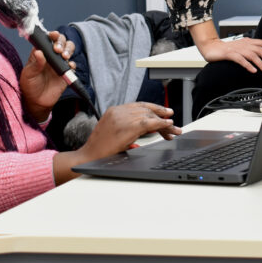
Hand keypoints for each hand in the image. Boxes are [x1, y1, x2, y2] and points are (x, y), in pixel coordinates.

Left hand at [19, 30, 74, 121]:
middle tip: (58, 50)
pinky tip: (68, 67)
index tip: (53, 35)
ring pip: (68, 50)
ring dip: (69, 50)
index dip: (52, 35)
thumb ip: (35, 64)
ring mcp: (59, 64)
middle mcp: (50, 56)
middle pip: (61, 42)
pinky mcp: (65, 73)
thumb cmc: (29, 86)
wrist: (36, 102)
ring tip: (65, 57)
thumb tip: (39, 52)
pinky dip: (72, 64)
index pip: (47, 39)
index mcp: (40, 53)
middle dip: (62, 42)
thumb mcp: (28, 74)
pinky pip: (72, 65)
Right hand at [53, 102, 181, 183]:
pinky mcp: (127, 127)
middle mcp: (119, 111)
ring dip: (163, 123)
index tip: (164, 113)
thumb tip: (145, 127)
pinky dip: (160, 124)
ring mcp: (123, 118)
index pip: (139, 106)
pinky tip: (168, 126)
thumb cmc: (100, 148)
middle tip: (172, 120)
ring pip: (149, 116)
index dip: (153, 109)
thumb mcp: (112, 131)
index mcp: (115, 110)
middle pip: (146, 109)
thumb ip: (126, 125)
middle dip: (161, 115)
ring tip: (173, 129)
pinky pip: (148, 123)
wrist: (88, 156)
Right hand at [198, 37, 261, 73]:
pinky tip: (253, 70)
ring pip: (252, 55)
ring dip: (261, 63)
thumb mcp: (242, 48)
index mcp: (248, 41)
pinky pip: (240, 59)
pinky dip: (248, 65)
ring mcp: (237, 48)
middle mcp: (244, 44)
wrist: (211, 47)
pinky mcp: (229, 54)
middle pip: (260, 50)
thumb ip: (252, 50)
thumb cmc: (227, 49)